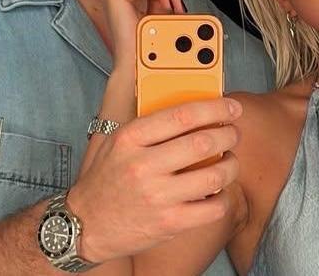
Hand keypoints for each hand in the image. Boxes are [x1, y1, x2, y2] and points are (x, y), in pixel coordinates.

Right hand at [66, 97, 242, 262]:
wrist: (85, 225)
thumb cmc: (105, 179)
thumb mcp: (113, 140)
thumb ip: (142, 117)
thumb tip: (174, 93)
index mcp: (129, 139)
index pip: (181, 115)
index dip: (214, 108)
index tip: (231, 107)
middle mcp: (143, 166)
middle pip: (202, 143)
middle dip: (228, 135)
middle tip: (233, 134)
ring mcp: (157, 197)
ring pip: (214, 176)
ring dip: (230, 166)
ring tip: (228, 162)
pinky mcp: (169, 224)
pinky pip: (212, 208)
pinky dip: (222, 197)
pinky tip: (217, 192)